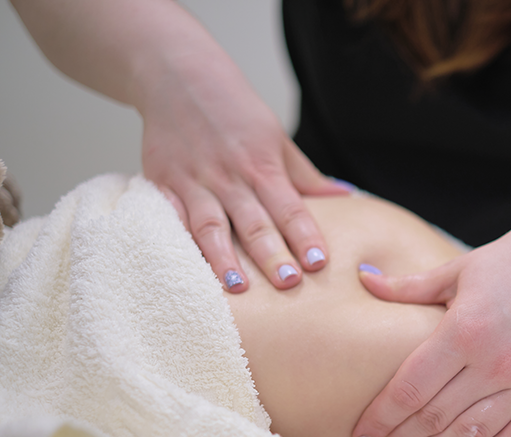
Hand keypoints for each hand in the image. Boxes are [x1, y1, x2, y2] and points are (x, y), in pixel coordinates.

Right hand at [139, 53, 351, 291]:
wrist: (177, 74)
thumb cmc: (235, 111)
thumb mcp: (276, 137)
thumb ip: (306, 175)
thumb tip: (348, 197)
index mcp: (262, 165)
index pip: (289, 207)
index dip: (304, 235)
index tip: (318, 262)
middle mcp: (230, 176)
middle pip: (254, 222)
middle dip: (272, 255)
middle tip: (288, 284)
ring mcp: (194, 181)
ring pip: (211, 226)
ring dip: (224, 258)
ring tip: (238, 288)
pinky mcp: (162, 183)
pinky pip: (171, 219)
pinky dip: (179, 244)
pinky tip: (187, 269)